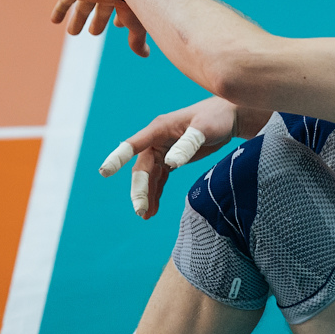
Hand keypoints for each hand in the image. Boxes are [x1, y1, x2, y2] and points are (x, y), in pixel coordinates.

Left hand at [50, 0, 150, 56]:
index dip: (120, 18)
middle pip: (101, 7)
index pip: (121, 8)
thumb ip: (137, 40)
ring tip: (72, 32)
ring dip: (78, 18)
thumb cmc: (137, 3)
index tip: (119, 25)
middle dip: (98, 20)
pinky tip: (54, 21)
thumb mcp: (137, 24)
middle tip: (93, 32)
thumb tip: (145, 54)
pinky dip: (60, 9)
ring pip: (84, 5)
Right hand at [98, 97, 244, 218]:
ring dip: (146, 195)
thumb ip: (187, 145)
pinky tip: (153, 210)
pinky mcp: (171, 159)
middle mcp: (156, 139)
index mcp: (159, 128)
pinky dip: (156, 193)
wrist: (230, 117)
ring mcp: (162, 150)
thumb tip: (170, 163)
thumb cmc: (217, 118)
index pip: (134, 144)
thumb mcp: (204, 129)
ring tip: (145, 216)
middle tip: (140, 210)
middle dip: (139, 189)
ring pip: (149, 176)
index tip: (104, 172)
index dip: (118, 157)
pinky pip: (159, 179)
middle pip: (142, 167)